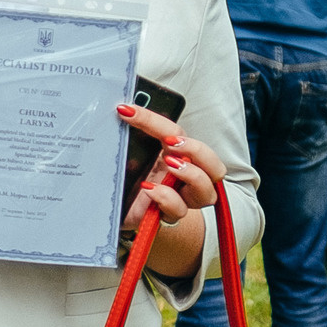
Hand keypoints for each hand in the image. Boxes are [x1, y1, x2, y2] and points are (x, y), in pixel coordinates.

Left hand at [118, 102, 225, 229]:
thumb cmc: (125, 180)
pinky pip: (178, 210)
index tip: (128, 112)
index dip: (154, 119)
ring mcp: (178, 197)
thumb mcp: (127, 155)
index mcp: (174, 156)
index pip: (176, 133)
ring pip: (207, 192)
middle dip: (197, 150)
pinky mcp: (165, 214)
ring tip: (170, 165)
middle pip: (214, 165)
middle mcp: (182, 177)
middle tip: (171, 143)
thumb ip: (129, 138)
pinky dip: (167, 198)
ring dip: (192, 174)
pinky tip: (149, 189)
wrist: (113, 208)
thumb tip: (115, 113)